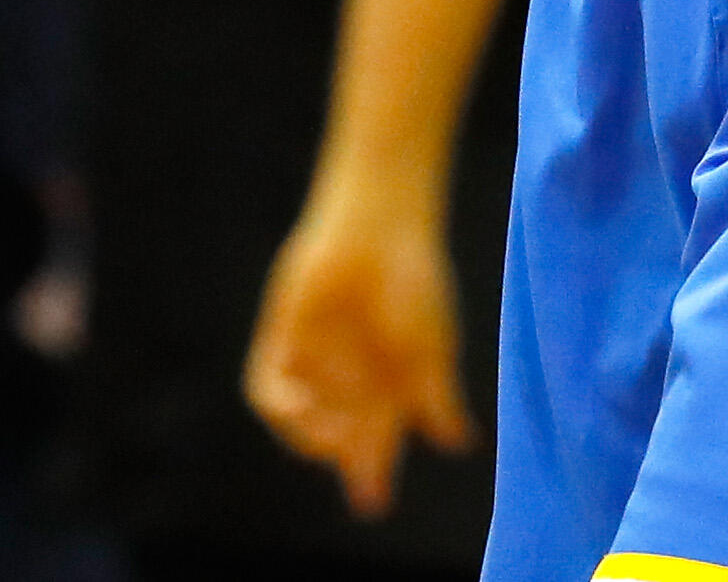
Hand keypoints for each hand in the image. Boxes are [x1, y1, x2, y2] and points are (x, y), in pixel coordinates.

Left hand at [244, 189, 473, 517]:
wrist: (376, 226)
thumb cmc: (415, 283)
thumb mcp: (432, 344)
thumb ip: (436, 395)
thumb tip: (459, 444)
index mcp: (388, 388)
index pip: (377, 445)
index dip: (373, 476)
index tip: (372, 501)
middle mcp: (349, 381)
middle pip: (342, 439)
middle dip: (349, 463)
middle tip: (361, 481)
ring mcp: (314, 363)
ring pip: (305, 422)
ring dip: (316, 437)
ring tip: (337, 438)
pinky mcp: (283, 341)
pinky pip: (268, 389)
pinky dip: (282, 408)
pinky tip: (301, 409)